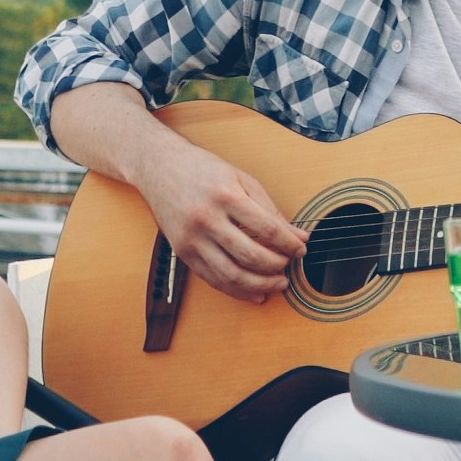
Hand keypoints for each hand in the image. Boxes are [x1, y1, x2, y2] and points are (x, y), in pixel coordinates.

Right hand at [137, 141, 304, 301]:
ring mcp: (192, 238)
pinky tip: (255, 293)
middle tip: (290, 267)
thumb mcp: (242, 179)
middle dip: (277, 266)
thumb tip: (298, 235)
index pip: (266, 228)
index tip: (301, 248)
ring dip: (260, 285)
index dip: (289, 243)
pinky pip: (213, 279)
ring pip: (232, 275)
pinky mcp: (183, 252)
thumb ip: (270, 208)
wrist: (160, 167)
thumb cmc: (203, 169)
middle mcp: (206, 219)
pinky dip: (237, 291)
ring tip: (278, 284)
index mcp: (225, 196)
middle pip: (250, 255)